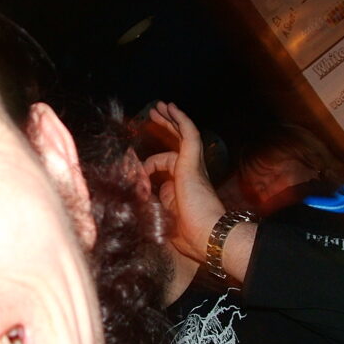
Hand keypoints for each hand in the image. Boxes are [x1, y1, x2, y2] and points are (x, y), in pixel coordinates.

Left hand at [143, 102, 224, 262]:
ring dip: (170, 119)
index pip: (164, 165)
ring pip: (183, 135)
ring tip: (159, 107)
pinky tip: (171, 108)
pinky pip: (189, 135)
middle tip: (153, 116)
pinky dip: (181, 120)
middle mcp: (191, 174)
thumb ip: (149, 205)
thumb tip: (136, 195)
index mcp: (182, 187)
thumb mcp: (160, 218)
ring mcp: (193, 167)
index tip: (136, 180)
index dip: (146, 168)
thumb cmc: (187, 235)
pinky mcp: (193, 163)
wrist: (207, 236)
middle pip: (176, 144)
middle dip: (165, 128)